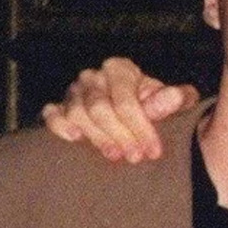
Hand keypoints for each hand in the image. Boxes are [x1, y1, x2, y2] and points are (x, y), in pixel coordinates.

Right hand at [41, 57, 198, 162]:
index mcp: (119, 70)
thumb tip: (176, 97)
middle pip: (100, 108)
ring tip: (115, 155)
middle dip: (120, 135)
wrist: (131, 110)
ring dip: (97, 137)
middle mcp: (94, 77)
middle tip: (135, 157)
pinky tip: (75, 138)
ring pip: (77, 114)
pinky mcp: (59, 106)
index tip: (154, 151)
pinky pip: (52, 114)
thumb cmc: (150, 104)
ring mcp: (74, 91)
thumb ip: (172, 99)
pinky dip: (60, 126)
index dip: (140, 128)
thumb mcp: (166, 100)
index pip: (126, 100)